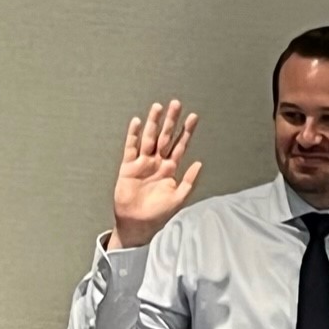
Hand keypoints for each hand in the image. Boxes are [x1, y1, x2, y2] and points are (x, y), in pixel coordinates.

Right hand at [108, 100, 199, 249]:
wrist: (138, 224)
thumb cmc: (159, 214)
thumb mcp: (178, 198)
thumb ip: (189, 181)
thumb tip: (199, 163)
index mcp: (170, 169)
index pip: (180, 145)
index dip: (186, 131)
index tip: (193, 117)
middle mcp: (157, 162)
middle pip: (165, 137)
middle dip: (171, 121)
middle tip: (176, 104)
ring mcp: (142, 163)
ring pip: (148, 138)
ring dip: (153, 123)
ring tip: (158, 107)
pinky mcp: (128, 167)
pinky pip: (130, 148)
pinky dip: (133, 135)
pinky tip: (137, 122)